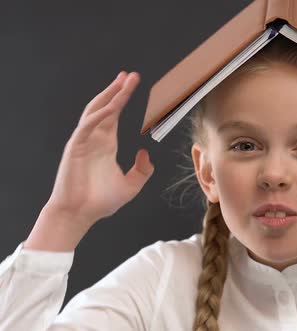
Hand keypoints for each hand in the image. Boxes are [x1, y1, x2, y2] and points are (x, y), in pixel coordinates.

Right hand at [44, 71, 153, 229]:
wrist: (80, 214)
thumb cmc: (101, 201)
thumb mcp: (131, 185)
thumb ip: (142, 170)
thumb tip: (146, 154)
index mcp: (106, 144)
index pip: (114, 114)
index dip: (123, 98)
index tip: (132, 84)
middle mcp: (95, 138)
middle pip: (106, 106)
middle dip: (118, 90)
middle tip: (130, 75)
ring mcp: (84, 141)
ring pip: (96, 111)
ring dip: (109, 95)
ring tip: (122, 81)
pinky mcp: (75, 148)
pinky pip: (86, 126)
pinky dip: (98, 115)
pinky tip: (111, 107)